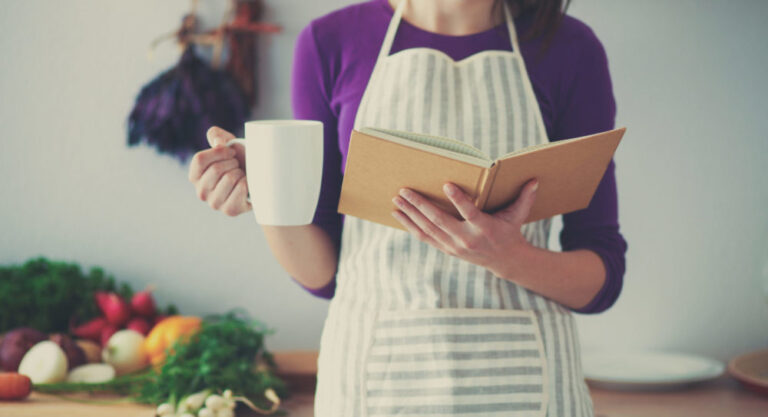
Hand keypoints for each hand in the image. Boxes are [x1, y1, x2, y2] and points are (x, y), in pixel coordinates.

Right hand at [187, 126, 250, 216]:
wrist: (257, 180)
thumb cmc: (239, 160)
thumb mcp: (226, 143)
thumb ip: (216, 135)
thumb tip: (218, 143)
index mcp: (195, 176)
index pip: (200, 159)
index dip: (219, 151)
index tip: (231, 151)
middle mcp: (201, 192)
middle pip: (216, 169)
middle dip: (232, 162)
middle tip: (237, 166)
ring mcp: (214, 203)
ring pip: (229, 178)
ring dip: (240, 172)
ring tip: (241, 175)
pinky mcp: (229, 210)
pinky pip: (240, 188)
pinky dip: (247, 182)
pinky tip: (246, 185)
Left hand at [391, 179, 538, 277]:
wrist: (503, 261)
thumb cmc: (509, 231)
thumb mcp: (518, 216)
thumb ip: (525, 198)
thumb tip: (535, 180)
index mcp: (484, 228)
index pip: (469, 212)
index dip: (458, 200)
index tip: (446, 184)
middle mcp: (466, 239)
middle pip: (439, 221)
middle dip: (420, 205)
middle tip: (405, 191)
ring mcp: (453, 246)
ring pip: (427, 229)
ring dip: (410, 214)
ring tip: (396, 200)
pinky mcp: (446, 248)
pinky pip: (424, 237)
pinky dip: (410, 226)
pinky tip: (398, 215)